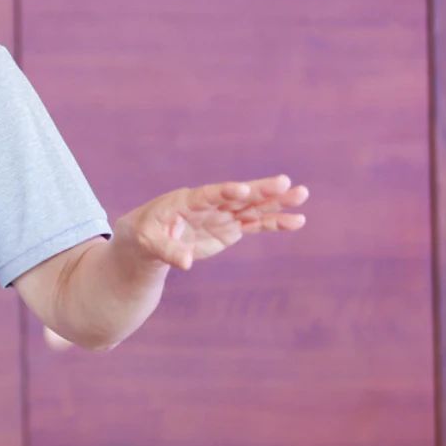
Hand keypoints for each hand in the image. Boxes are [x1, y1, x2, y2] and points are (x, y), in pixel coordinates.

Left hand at [114, 174, 308, 270]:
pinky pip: (255, 224)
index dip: (225, 192)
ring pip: (252, 207)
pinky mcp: (230, 228)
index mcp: (184, 201)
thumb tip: (184, 263)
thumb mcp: (147, 243)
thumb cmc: (143, 235)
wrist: (148, 239)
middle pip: (237, 195)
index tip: (242, 190)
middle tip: (285, 182)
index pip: (208, 195)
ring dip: (276, 202)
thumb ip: (167, 250)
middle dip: (259, 190)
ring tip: (302, 195)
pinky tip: (297, 221)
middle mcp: (208, 204)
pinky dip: (275, 223)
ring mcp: (221, 215)